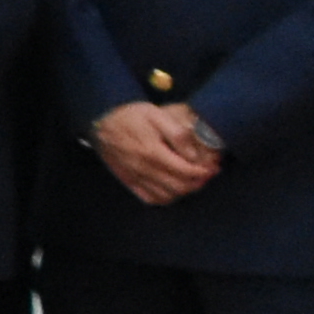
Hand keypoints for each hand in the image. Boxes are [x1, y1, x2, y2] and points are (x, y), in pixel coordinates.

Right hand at [86, 100, 222, 204]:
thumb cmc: (130, 116)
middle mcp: (144, 169)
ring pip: (167, 195)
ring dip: (184, 191)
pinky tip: (173, 189)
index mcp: (153, 153)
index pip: (186, 171)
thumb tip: (194, 155)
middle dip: (198, 182)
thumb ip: (178, 134)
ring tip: (193, 180)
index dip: (204, 171)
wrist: (100, 122)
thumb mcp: (156, 115)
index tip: (213, 167)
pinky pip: (150, 198)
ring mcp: (135, 178)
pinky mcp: (129, 181)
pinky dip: (166, 198)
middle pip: (179, 186)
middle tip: (208, 174)